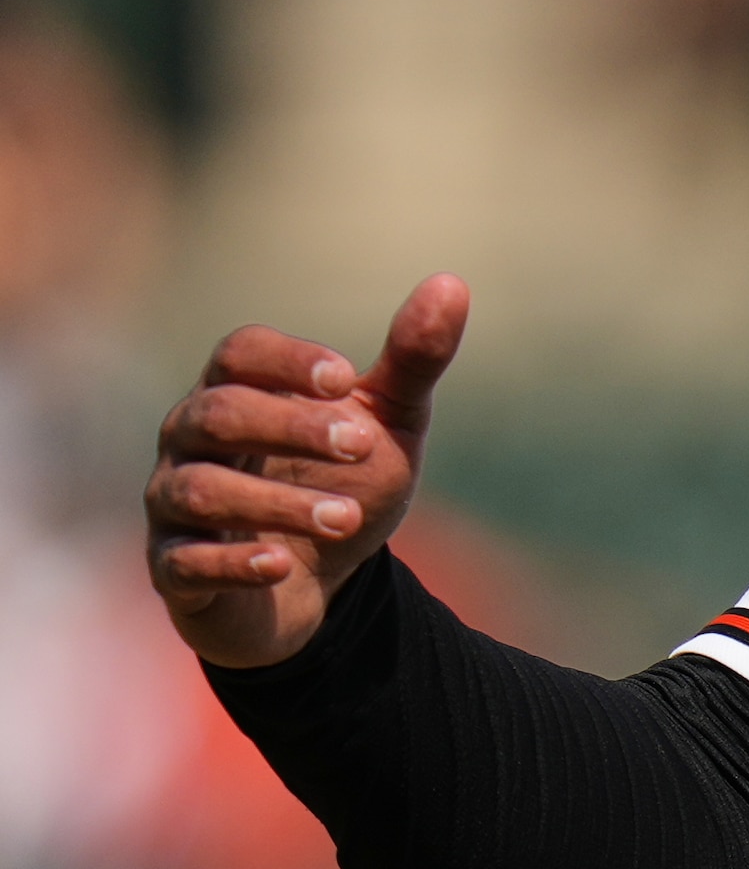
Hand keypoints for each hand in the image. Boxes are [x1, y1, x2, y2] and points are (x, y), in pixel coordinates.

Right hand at [147, 277, 467, 668]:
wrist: (316, 585)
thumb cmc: (340, 485)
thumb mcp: (386, 426)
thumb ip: (412, 361)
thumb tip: (454, 283)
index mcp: (238, 392)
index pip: (238, 353)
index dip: (287, 360)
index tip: (345, 379)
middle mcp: (191, 440)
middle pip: (218, 414)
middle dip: (291, 427)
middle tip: (363, 446)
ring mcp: (174, 505)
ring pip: (201, 489)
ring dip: (277, 502)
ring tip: (347, 516)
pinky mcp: (173, 570)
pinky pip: (183, 562)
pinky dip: (231, 562)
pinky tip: (278, 565)